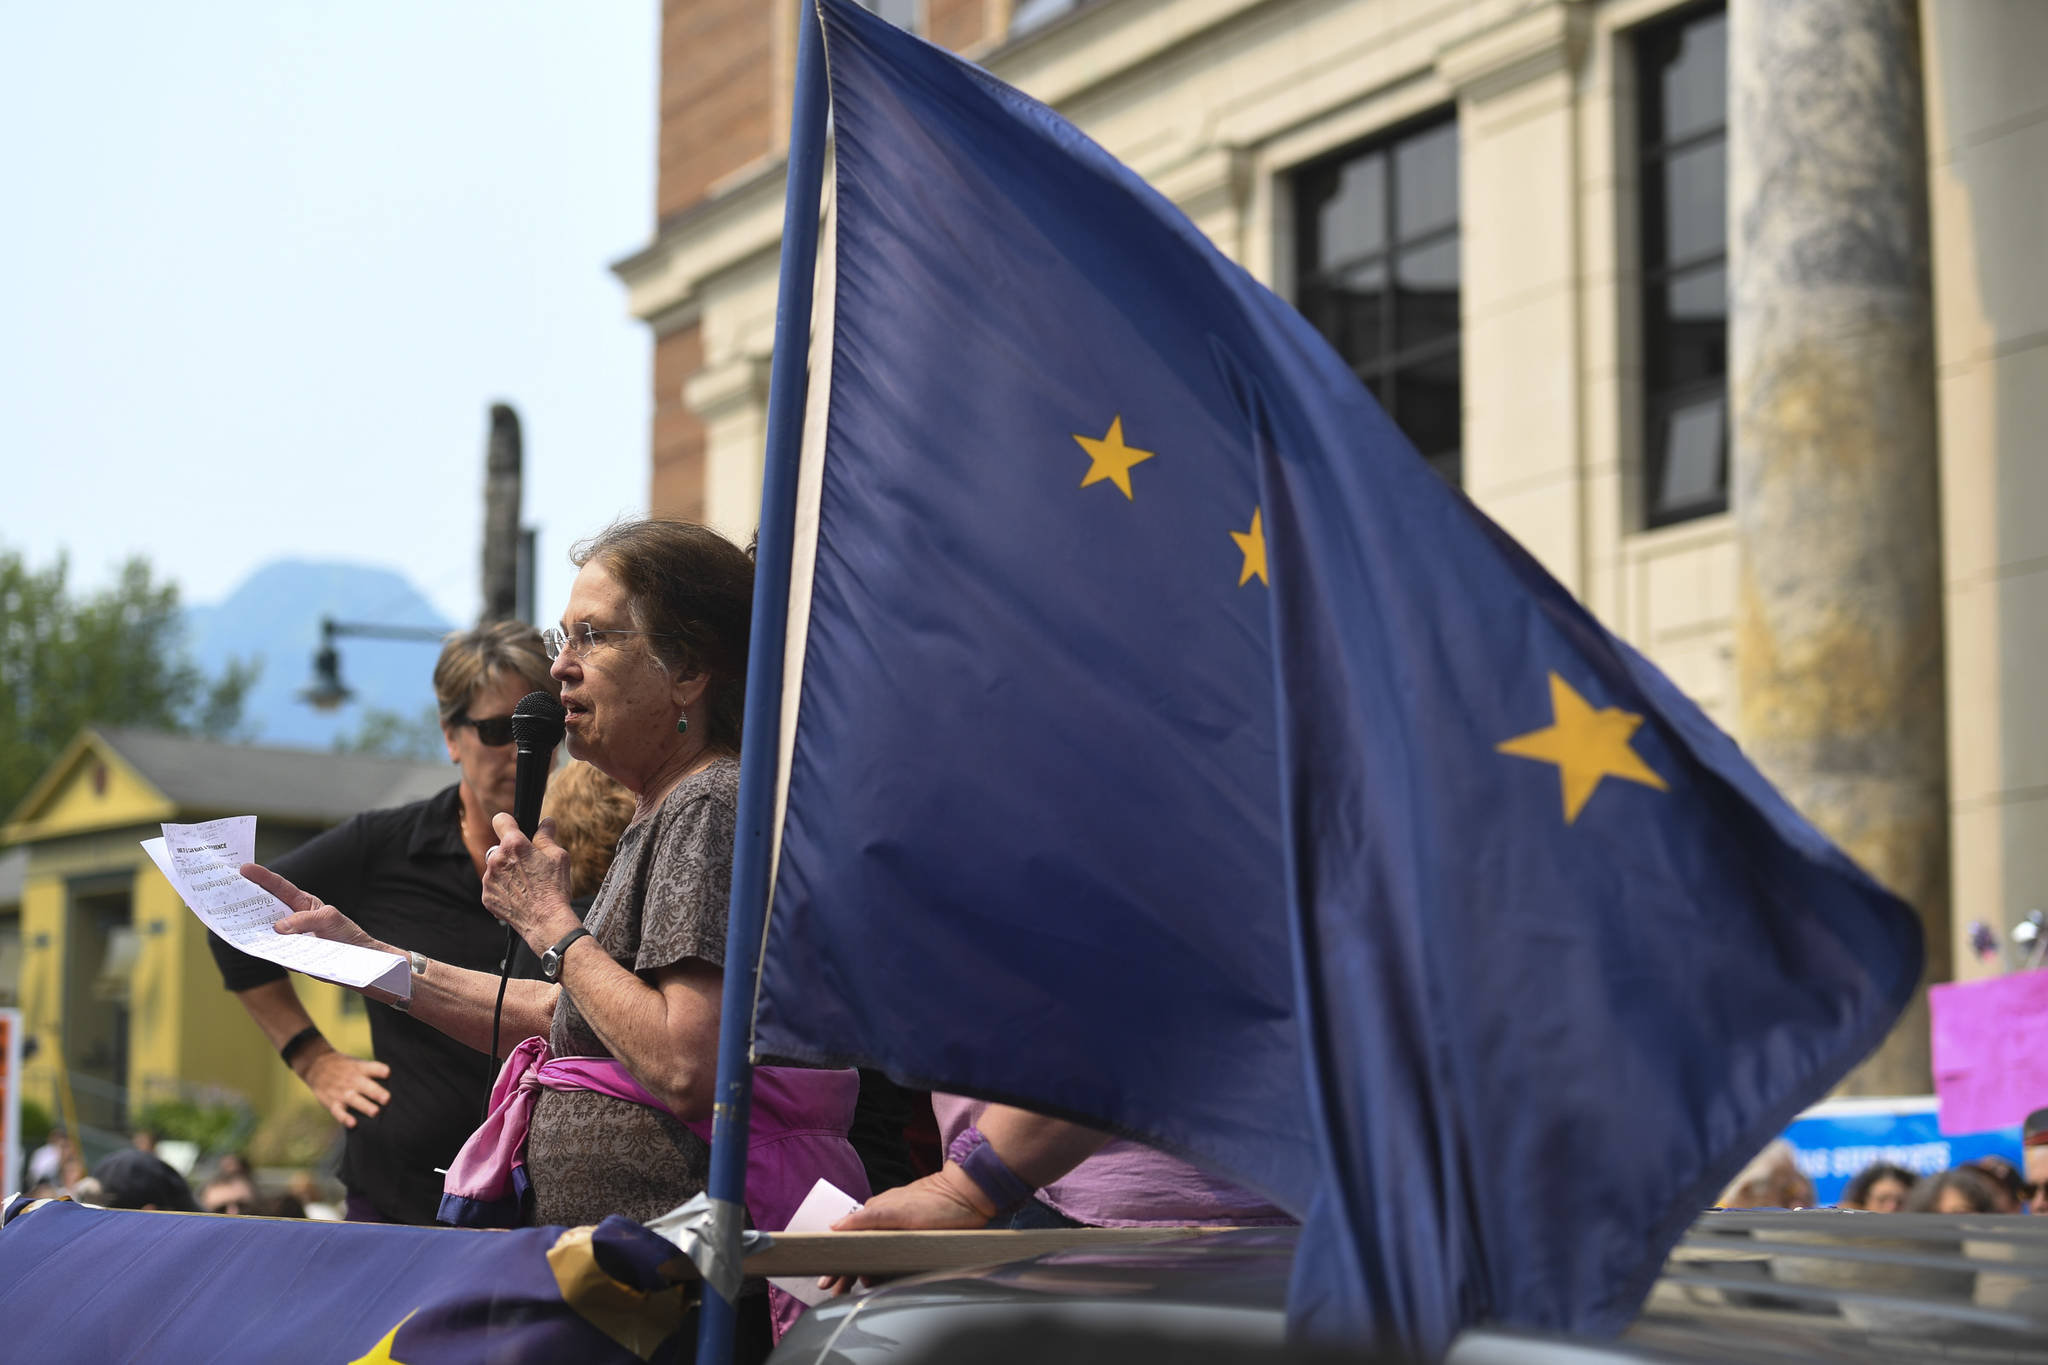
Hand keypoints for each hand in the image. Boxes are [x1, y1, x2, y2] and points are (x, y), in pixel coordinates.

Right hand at [240, 864, 390, 954]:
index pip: (279, 887)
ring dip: (248, 926)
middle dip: (246, 899)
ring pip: (263, 930)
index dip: (262, 877)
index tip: (244, 867)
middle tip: (225, 892)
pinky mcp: (289, 956)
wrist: (358, 962)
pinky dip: (262, 949)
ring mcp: (288, 937)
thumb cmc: (347, 935)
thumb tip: (277, 928)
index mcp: (302, 903)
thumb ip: (305, 920)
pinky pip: (271, 951)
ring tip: (230, 919)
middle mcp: (292, 919)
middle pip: (265, 907)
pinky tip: (252, 945)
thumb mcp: (330, 919)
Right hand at [296, 1047, 391, 1129]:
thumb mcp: (358, 1063)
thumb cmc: (345, 1067)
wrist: (316, 1065)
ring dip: (365, 1106)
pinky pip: (338, 1112)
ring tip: (375, 1112)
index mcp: (360, 1069)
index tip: (388, 1073)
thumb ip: (374, 1072)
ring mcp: (342, 1092)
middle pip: (366, 1086)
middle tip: (387, 1099)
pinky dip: (345, 1118)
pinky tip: (353, 1124)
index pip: (372, 1068)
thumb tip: (395, 1083)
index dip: (380, 1070)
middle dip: (376, 1093)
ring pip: (354, 1100)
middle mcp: (352, 1080)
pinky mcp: (332, 1103)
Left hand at [481, 815, 577, 953]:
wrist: (546, 921)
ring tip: (525, 885)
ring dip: (506, 872)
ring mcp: (489, 879)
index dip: (509, 822)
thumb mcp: (558, 856)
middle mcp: (496, 859)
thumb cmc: (554, 888)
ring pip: (495, 868)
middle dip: (512, 853)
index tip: (513, 828)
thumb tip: (546, 822)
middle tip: (529, 866)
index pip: (500, 820)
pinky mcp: (487, 896)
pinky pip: (493, 886)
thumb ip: (547, 836)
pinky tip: (519, 896)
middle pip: (500, 848)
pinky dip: (503, 889)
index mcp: (514, 845)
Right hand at [817, 1167, 994, 1295]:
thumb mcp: (897, 1211)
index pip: (850, 1242)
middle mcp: (886, 1222)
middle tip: (834, 1292)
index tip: (827, 1282)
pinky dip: (885, 1268)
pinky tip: (880, 1278)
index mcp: (877, 1214)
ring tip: (853, 1289)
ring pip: (876, 1255)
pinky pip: (894, 1255)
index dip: (838, 1262)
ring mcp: (901, 1229)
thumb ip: (866, 1219)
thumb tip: (834, 1228)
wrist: (971, 1195)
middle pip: (861, 1251)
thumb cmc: (936, 1202)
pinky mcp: (917, 1237)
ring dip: (864, 1272)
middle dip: (846, 1272)